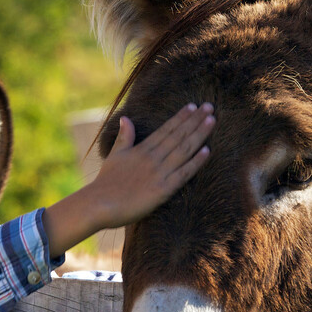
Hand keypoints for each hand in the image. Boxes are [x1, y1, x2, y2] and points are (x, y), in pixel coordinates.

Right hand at [44, 103, 214, 254]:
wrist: (100, 204)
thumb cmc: (106, 182)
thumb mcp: (115, 154)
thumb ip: (124, 137)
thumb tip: (126, 118)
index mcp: (142, 149)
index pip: (166, 129)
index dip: (181, 117)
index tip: (193, 106)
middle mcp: (153, 157)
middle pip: (178, 135)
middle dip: (195, 120)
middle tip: (210, 107)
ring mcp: (159, 173)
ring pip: (184, 150)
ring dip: (199, 134)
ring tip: (212, 120)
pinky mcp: (163, 189)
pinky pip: (183, 173)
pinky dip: (196, 162)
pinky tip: (207, 151)